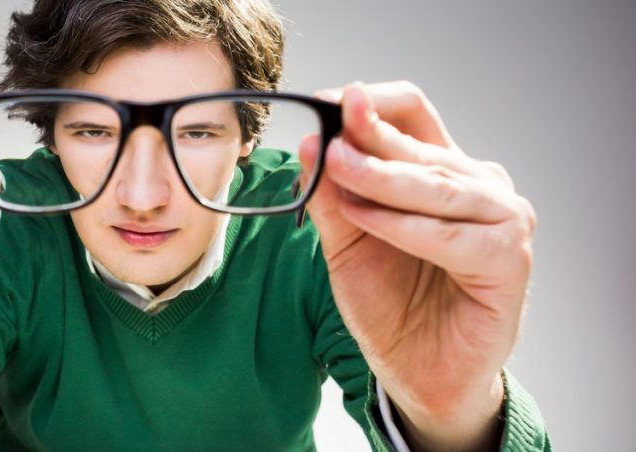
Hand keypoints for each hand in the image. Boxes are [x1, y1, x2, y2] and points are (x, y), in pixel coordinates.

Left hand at [298, 81, 536, 448]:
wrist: (418, 373)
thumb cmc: (389, 305)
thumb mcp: (345, 241)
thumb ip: (332, 195)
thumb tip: (312, 142)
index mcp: (440, 171)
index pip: (412, 115)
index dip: (370, 105)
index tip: (326, 103)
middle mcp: (477, 185)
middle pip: (423, 146)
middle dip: (370, 138)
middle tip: (327, 132)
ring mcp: (501, 219)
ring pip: (438, 184)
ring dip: (382, 177)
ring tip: (336, 165)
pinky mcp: (509, 260)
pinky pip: (450, 235)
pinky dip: (403, 225)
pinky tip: (363, 216)